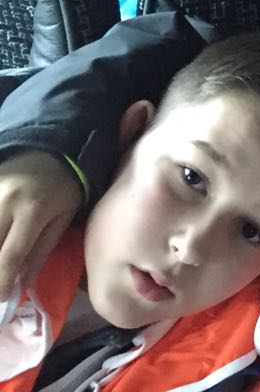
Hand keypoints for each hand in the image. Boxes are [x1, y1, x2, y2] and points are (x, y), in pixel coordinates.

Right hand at [0, 151, 83, 299]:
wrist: (53, 148)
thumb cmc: (64, 187)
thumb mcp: (64, 217)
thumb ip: (42, 250)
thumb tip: (23, 284)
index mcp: (33, 211)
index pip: (11, 255)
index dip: (2, 281)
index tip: (0, 299)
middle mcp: (5, 202)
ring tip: (1, 262)